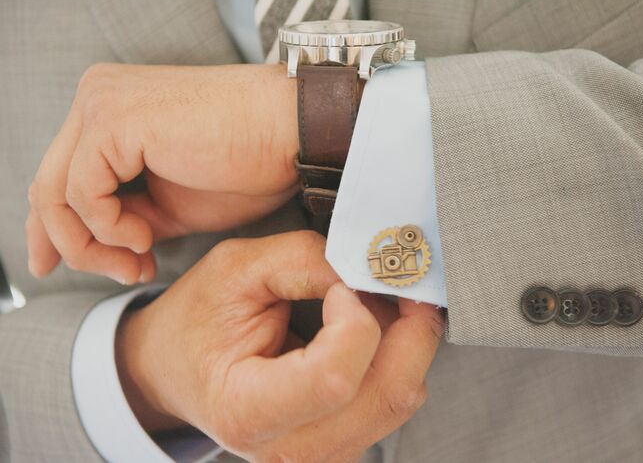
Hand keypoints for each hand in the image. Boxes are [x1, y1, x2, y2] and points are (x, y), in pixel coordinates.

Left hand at [26, 63, 297, 283]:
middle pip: (47, 187)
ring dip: (92, 246)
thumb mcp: (174, 204)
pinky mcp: (112, 120)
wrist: (291, 133)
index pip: (59, 176)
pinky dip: (107, 228)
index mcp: (111, 110)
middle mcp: (97, 97)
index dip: (53, 230)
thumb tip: (100, 249)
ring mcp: (100, 104)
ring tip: (140, 263)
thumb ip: (130, 217)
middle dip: (70, 246)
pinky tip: (147, 238)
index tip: (58, 267)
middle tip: (119, 277)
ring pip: (54, 195)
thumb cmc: (248, 166)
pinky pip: (81, 193)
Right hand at [116, 231, 443, 461]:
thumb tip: (365, 269)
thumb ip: (304, 260)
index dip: (355, 319)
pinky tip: (373, 328)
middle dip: (407, 321)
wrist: (174, 368)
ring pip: (403, 393)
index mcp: (249, 410)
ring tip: (371, 302)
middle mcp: (291, 448)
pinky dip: (397, 355)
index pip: (336, 380)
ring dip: (405, 336)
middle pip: (391, 390)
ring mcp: (322, 453)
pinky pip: (396, 397)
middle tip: (391, 278)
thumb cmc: (195, 323)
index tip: (340, 286)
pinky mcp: (343, 443)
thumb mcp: (235, 268)